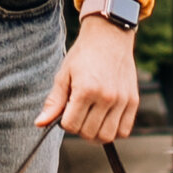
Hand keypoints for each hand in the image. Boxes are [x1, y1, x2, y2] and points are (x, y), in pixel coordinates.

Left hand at [39, 11, 141, 145]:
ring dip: (96, 133)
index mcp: (85, 90)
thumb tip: (39, 124)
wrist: (109, 36)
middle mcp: (106, 97)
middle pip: (88, 133)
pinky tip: (106, 119)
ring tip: (92, 119)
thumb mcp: (64, 75)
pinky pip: (124, 130)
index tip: (67, 111)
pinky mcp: (133, 100)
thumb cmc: (83, 55)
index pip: (70, 125)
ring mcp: (122, 100)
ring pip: (107, 136)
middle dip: (79, 129)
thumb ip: (54, 102)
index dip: (65, 122)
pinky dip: (114, 131)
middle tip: (79, 114)